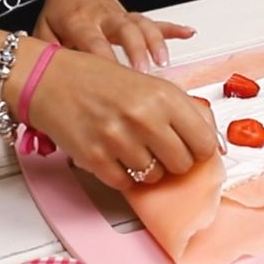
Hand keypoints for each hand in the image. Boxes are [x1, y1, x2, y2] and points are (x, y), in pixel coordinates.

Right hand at [27, 46, 218, 189]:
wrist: (49, 79)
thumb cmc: (98, 80)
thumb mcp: (149, 83)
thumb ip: (182, 110)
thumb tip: (213, 141)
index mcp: (162, 95)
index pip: (204, 141)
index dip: (200, 149)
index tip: (193, 148)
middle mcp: (143, 117)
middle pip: (183, 164)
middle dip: (174, 160)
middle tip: (160, 148)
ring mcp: (118, 140)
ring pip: (154, 177)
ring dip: (147, 168)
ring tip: (133, 148)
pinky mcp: (95, 158)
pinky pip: (125, 184)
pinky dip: (123, 175)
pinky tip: (115, 155)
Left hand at [35, 0, 194, 71]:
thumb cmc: (60, 12)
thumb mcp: (43, 28)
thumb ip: (47, 51)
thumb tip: (48, 76)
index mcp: (79, 20)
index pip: (93, 41)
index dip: (104, 58)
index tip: (113, 79)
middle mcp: (104, 16)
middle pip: (124, 29)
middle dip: (136, 49)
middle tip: (145, 72)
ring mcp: (122, 16)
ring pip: (143, 25)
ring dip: (156, 41)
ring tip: (164, 62)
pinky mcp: (135, 17)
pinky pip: (156, 22)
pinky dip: (174, 28)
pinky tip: (189, 33)